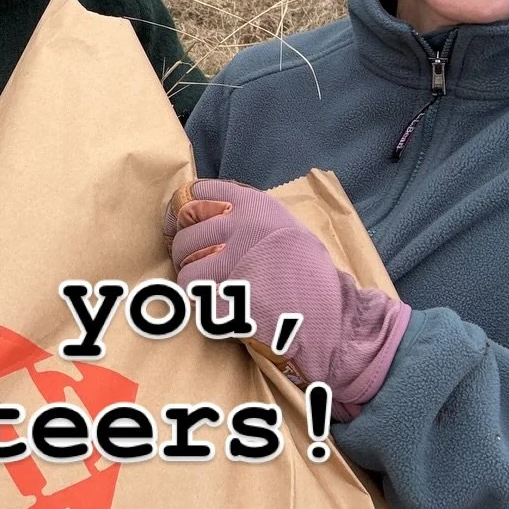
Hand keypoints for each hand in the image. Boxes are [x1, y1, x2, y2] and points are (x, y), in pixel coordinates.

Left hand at [164, 179, 409, 419]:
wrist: (331, 314)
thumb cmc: (305, 271)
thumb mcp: (282, 224)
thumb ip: (244, 215)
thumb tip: (196, 214)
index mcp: (253, 206)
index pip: (196, 194)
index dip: (180, 210)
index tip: (177, 224)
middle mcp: (240, 228)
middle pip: (185, 235)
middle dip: (184, 253)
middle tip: (195, 264)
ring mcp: (233, 263)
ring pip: (185, 269)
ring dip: (192, 282)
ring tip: (212, 288)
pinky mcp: (227, 298)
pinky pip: (195, 299)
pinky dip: (201, 305)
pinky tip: (219, 307)